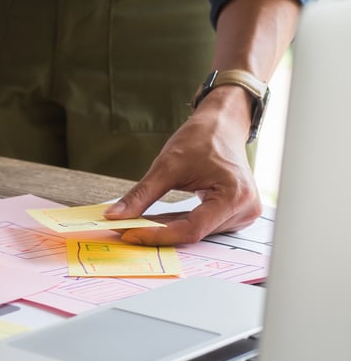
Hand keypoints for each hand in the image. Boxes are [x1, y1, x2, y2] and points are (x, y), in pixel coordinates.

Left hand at [104, 87, 261, 244]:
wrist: (222, 126)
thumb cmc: (202, 138)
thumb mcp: (167, 165)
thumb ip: (140, 195)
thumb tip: (114, 216)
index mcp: (235, 196)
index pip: (191, 230)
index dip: (157, 234)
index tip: (128, 234)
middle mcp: (245, 209)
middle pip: (193, 233)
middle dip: (157, 232)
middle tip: (123, 230)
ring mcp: (242, 214)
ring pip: (195, 232)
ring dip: (165, 229)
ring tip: (138, 223)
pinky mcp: (234, 215)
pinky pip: (201, 227)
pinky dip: (177, 224)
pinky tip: (156, 221)